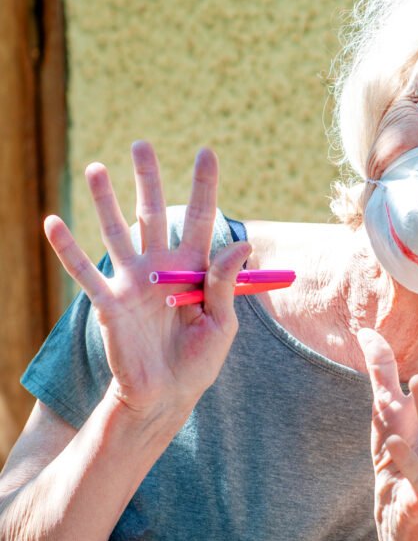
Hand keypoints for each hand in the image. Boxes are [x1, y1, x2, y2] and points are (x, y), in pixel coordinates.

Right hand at [44, 141, 249, 417]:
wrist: (168, 395)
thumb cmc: (199, 360)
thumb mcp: (222, 322)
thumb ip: (226, 283)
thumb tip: (241, 245)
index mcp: (193, 268)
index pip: (200, 219)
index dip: (204, 186)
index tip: (207, 152)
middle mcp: (160, 267)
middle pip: (153, 214)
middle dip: (147, 180)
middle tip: (142, 145)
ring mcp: (131, 282)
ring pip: (117, 232)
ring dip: (105, 201)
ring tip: (95, 168)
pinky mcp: (109, 303)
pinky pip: (85, 273)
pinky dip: (68, 249)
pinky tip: (53, 222)